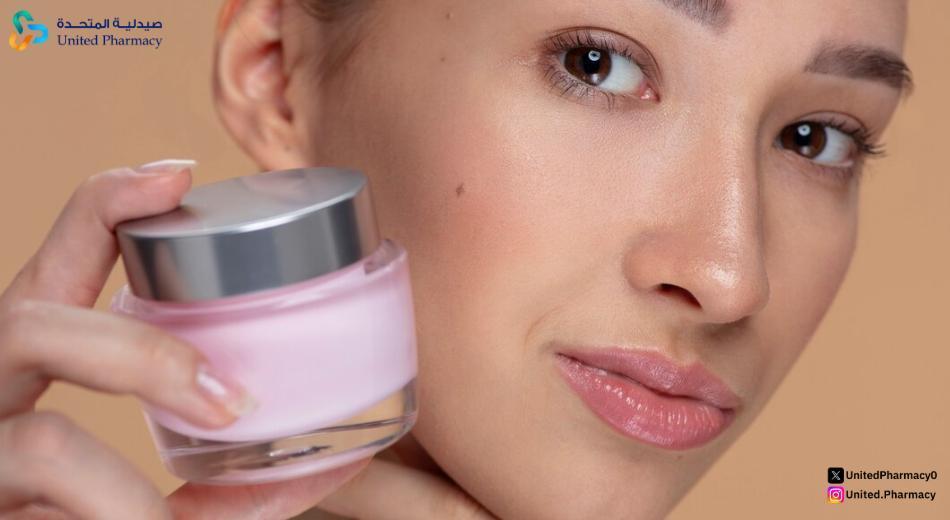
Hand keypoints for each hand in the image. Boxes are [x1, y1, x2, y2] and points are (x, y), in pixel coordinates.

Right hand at [0, 160, 368, 518]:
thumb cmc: (68, 519)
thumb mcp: (126, 495)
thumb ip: (205, 479)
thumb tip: (317, 468)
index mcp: (19, 366)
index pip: (53, 262)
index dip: (105, 206)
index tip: (179, 173)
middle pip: (29, 322)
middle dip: (144, 357)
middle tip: (232, 407)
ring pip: (43, 442)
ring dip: (131, 494)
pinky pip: (51, 511)